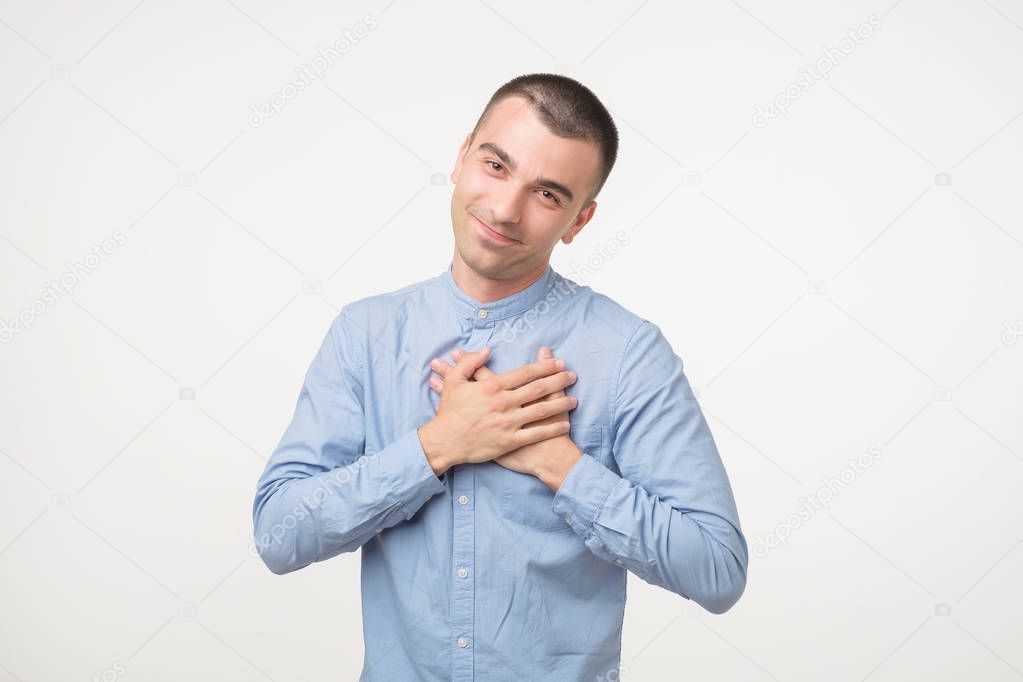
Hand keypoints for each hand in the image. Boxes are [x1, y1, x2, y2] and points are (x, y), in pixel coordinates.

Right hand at [417, 347, 577, 476]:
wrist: (445, 441)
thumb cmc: (449, 412)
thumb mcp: (455, 382)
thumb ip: (471, 363)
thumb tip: (488, 350)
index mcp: (493, 387)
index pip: (526, 373)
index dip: (545, 366)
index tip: (559, 362)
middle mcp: (504, 403)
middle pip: (538, 389)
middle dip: (559, 380)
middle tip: (572, 375)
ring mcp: (508, 423)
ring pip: (542, 411)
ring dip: (561, 404)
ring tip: (574, 399)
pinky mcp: (510, 441)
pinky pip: (536, 434)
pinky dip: (552, 428)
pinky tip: (564, 424)